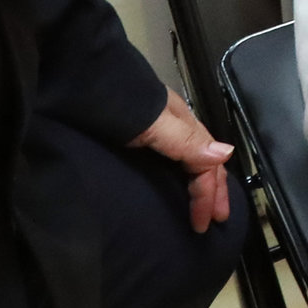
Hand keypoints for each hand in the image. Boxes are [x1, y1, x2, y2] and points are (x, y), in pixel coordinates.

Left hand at [129, 91, 233, 233]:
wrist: (81, 82)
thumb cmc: (115, 103)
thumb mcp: (151, 123)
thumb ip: (185, 140)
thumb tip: (226, 154)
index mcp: (183, 123)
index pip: (205, 164)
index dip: (208, 194)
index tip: (202, 225)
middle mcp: (175, 128)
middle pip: (203, 162)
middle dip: (213, 190)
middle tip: (217, 219)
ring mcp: (157, 132)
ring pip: (189, 161)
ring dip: (200, 185)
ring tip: (203, 205)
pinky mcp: (139, 140)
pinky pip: (171, 161)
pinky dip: (180, 177)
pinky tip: (175, 185)